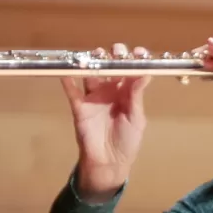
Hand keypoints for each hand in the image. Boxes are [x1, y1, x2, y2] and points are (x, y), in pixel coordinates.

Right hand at [63, 43, 150, 198]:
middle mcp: (110, 90)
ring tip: (95, 54)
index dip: (133, 60)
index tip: (138, 52)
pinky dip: (67, 78)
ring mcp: (93, 96)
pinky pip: (71, 89)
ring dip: (91, 62)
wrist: (109, 162)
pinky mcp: (79, 105)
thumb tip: (146, 73)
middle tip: (116, 50)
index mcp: (127, 93)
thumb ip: (137, 96)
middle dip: (112, 56)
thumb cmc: (127, 141)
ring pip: (90, 73)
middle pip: (109, 67)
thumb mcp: (137, 119)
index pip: (130, 71)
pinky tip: (67, 68)